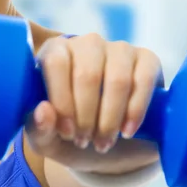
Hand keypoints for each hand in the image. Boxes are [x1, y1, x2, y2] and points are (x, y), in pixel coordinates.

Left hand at [25, 33, 162, 173]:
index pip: (56, 62)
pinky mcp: (147, 59)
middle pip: (88, 74)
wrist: (108, 140)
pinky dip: (135, 111)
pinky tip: (127, 131)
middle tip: (86, 142)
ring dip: (110, 118)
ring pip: (117, 79)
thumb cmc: (71, 132)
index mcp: (56, 51)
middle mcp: (87, 43)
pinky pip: (143, 80)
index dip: (62, 100)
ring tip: (104, 141)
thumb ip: (39, 128)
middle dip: (87, 116)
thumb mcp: (48, 138)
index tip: (66, 132)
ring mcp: (119, 49)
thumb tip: (43, 111)